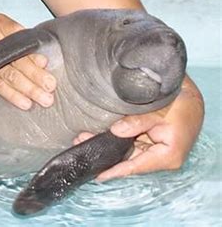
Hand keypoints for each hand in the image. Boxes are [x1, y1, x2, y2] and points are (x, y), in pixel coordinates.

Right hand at [0, 13, 56, 109]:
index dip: (34, 54)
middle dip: (37, 75)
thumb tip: (33, 50)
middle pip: (19, 60)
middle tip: (52, 86)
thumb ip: (10, 33)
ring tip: (44, 100)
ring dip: (29, 88)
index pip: (22, 41)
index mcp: (0, 25)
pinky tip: (24, 103)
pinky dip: (12, 95)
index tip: (47, 64)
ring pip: (12, 75)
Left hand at [73, 76, 203, 180]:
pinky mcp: (147, 141)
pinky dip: (112, 138)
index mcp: (166, 157)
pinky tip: (96, 133)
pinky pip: (127, 142)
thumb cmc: (181, 106)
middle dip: (104, 153)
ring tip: (82, 137)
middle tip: (80, 143)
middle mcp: (158, 158)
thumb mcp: (160, 112)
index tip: (97, 174)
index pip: (135, 167)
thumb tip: (115, 131)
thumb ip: (138, 122)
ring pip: (124, 150)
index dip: (115, 171)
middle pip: (126, 159)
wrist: (191, 97)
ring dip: (105, 144)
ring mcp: (152, 150)